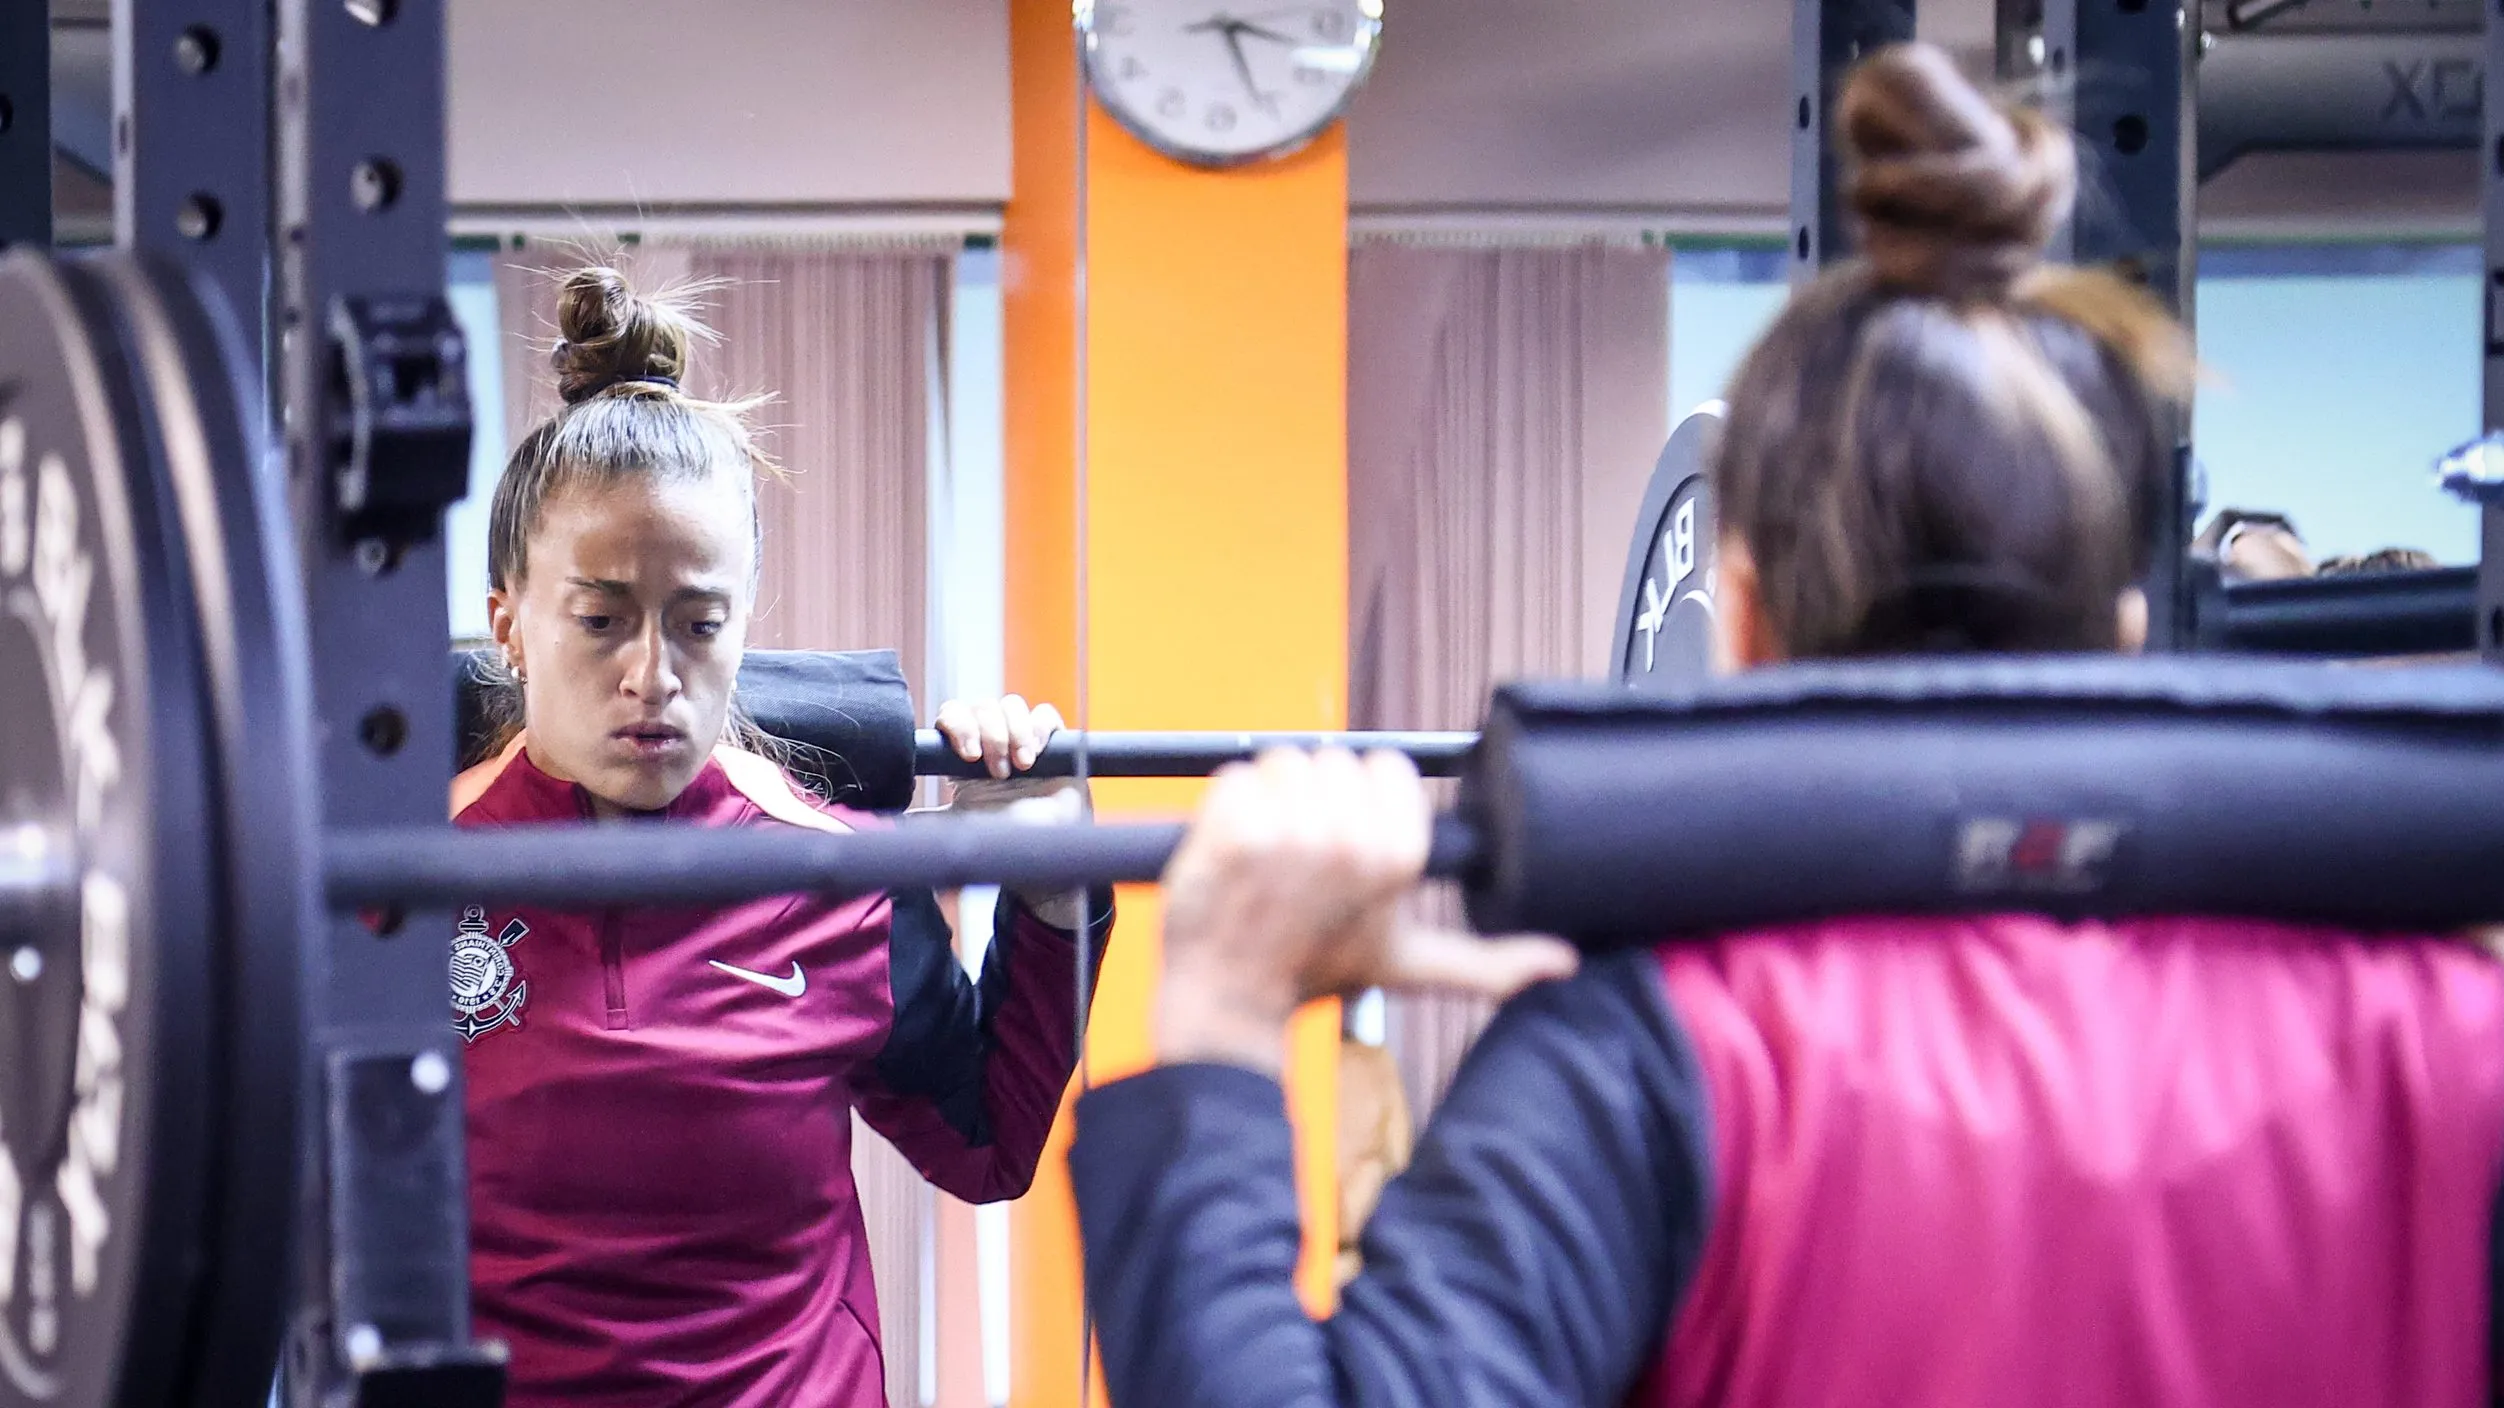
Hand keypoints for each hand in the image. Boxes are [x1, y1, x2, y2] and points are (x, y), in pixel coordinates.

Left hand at [934, 695, 1090, 925]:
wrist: (1044, 855)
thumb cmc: (1004, 840)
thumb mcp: (958, 829)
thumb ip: (927, 823)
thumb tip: (889, 825)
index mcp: (967, 754)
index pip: (953, 716)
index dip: (958, 725)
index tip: (966, 755)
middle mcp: (994, 740)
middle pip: (982, 705)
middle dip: (988, 733)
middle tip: (995, 771)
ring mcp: (1024, 738)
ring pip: (1011, 705)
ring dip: (1013, 732)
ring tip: (1019, 767)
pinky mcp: (1055, 742)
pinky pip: (1045, 715)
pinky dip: (1038, 729)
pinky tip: (1036, 755)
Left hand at [1155, 748, 1578, 1073]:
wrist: (1230, 999)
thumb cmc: (1317, 971)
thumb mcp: (1409, 965)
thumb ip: (1490, 965)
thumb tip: (1563, 962)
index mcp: (1399, 857)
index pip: (1387, 768)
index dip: (1364, 800)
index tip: (1346, 841)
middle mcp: (1350, 841)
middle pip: (1335, 759)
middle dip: (1316, 797)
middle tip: (1301, 855)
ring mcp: (1288, 835)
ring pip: (1284, 761)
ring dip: (1271, 798)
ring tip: (1268, 854)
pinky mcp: (1231, 830)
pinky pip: (1235, 776)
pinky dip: (1228, 803)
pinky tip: (1233, 850)